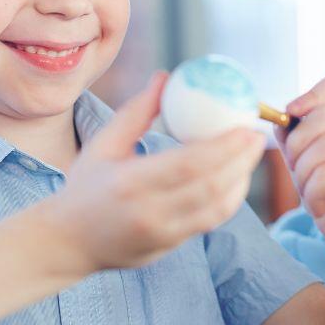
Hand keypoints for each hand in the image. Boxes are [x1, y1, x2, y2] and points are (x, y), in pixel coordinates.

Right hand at [39, 72, 266, 276]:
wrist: (67, 243)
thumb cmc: (84, 186)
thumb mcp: (102, 145)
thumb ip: (136, 112)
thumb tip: (165, 77)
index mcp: (130, 183)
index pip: (189, 164)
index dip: (225, 147)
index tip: (245, 127)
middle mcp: (149, 212)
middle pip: (211, 187)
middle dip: (242, 161)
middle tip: (258, 136)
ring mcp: (161, 235)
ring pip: (217, 210)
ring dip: (241, 181)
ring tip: (251, 155)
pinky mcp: (169, 248)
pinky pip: (209, 223)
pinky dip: (229, 200)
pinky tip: (236, 179)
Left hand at [277, 71, 324, 258]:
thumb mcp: (305, 158)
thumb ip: (294, 133)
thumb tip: (279, 117)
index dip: (312, 94)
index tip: (291, 115)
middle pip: (322, 115)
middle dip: (297, 147)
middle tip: (296, 171)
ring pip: (322, 147)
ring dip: (304, 176)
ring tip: (310, 193)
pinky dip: (314, 192)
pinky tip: (320, 206)